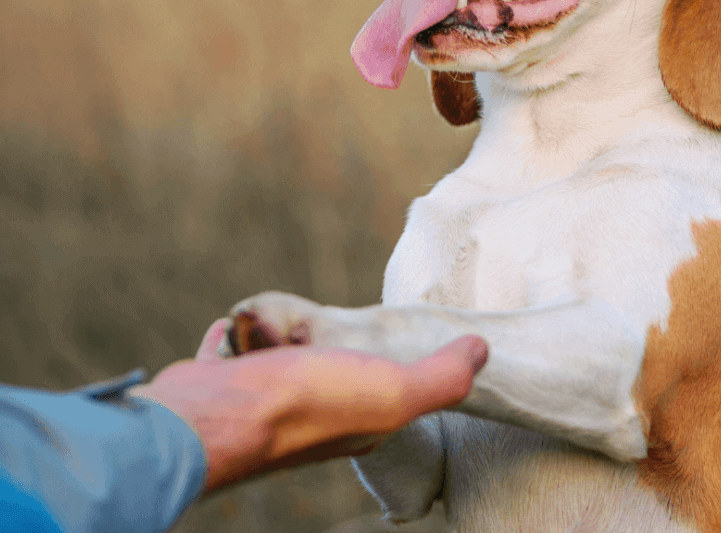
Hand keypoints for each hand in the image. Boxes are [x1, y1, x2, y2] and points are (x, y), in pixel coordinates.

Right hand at [134, 319, 487, 491]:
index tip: (374, 337)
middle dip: (323, 337)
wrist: (210, 418)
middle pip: (328, 363)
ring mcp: (262, 403)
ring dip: (278, 330)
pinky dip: (235, 338)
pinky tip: (236, 326)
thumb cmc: (305, 404)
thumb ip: (442, 377)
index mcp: (360, 421)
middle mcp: (312, 418)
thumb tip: (482, 350)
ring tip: (272, 328)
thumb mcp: (394, 392)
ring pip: (280, 355)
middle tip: (309, 332)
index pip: (387, 384)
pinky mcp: (220, 387)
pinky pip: (231, 355)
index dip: (387, 355)